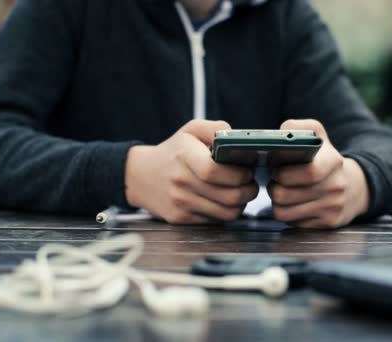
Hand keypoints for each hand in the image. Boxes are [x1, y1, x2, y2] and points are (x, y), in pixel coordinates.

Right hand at [124, 119, 257, 223]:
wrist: (140, 176)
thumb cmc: (173, 151)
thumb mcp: (192, 130)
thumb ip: (217, 129)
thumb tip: (241, 141)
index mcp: (184, 156)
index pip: (215, 171)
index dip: (239, 174)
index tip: (247, 170)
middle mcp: (181, 182)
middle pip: (229, 196)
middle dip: (248, 190)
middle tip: (250, 183)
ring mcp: (180, 203)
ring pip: (227, 213)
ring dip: (241, 204)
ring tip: (240, 192)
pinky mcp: (181, 219)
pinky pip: (216, 221)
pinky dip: (226, 212)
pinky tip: (224, 201)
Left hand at [268, 119, 369, 227]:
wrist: (354, 187)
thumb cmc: (326, 159)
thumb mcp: (317, 135)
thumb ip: (296, 128)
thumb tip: (279, 135)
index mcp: (333, 162)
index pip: (308, 172)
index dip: (283, 172)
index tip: (275, 167)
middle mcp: (335, 186)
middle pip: (285, 194)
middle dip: (273, 186)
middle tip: (275, 180)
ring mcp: (332, 207)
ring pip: (283, 211)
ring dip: (277, 201)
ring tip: (282, 191)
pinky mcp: (328, 223)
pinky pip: (291, 222)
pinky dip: (287, 213)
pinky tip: (293, 203)